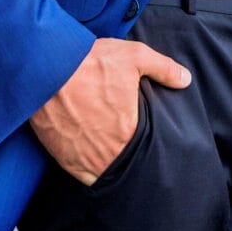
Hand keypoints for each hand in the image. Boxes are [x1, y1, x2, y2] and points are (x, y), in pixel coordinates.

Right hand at [29, 37, 190, 184]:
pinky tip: (88, 152)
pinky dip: (86, 167)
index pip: (144, 149)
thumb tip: (185, 79)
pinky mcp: (62, 158)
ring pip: (102, 172)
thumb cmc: (89, 62)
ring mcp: (83, 159)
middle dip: (125, 154)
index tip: (140, 134)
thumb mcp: (134, 56)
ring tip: (106, 148)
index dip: (143, 142)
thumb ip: (163, 69)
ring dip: (106, 163)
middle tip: (123, 140)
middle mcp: (107, 153)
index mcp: (128, 132)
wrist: (45, 69)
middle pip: (123, 162)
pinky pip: (80, 174)